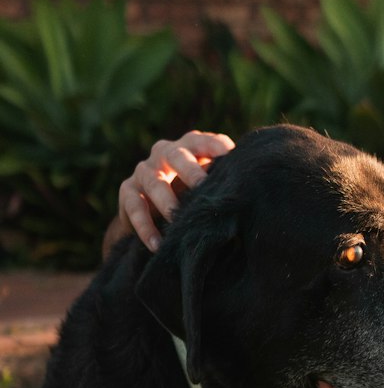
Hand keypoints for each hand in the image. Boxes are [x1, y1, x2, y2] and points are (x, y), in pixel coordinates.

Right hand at [114, 130, 234, 252]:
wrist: (156, 209)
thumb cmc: (195, 192)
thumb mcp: (210, 184)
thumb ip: (223, 182)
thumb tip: (252, 195)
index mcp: (188, 146)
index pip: (202, 141)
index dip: (214, 147)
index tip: (230, 156)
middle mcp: (164, 153)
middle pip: (176, 156)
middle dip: (190, 170)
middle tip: (202, 187)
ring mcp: (144, 171)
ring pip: (153, 182)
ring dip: (166, 202)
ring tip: (177, 221)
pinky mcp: (128, 191)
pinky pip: (133, 207)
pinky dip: (145, 227)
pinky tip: (158, 245)